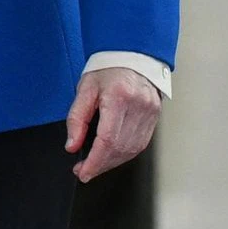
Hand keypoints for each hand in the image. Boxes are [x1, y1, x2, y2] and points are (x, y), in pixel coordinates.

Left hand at [64, 65, 162, 182]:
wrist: (132, 56)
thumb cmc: (107, 70)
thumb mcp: (85, 89)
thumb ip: (76, 119)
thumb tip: (72, 146)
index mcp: (119, 97)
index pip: (107, 139)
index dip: (94, 161)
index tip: (83, 172)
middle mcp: (138, 106)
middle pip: (119, 148)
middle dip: (100, 165)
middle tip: (85, 171)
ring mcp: (150, 112)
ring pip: (131, 149)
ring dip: (112, 163)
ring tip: (96, 165)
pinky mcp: (155, 117)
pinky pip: (140, 144)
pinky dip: (124, 154)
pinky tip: (112, 156)